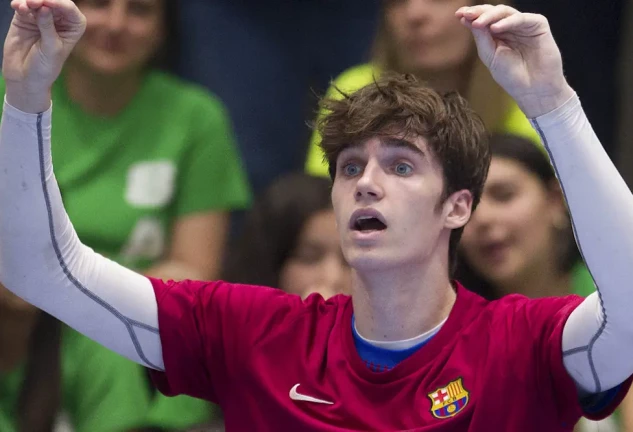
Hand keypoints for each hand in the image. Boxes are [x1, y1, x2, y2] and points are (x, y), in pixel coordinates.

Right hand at [3, 0, 85, 112]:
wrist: (25, 77)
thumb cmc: (45, 67)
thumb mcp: (51, 48)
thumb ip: (48, 27)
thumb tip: (44, 7)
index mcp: (73, 26)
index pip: (68, 8)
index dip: (58, 3)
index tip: (48, 4)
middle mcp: (59, 19)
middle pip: (53, 1)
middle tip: (34, 3)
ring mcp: (41, 17)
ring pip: (37, 1)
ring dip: (30, 0)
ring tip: (25, 6)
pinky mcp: (24, 18)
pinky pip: (23, 6)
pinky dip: (20, 4)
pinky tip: (18, 7)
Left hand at [456, 5, 574, 117]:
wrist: (533, 90)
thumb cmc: (512, 76)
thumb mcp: (490, 56)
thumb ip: (481, 37)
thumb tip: (467, 19)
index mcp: (498, 34)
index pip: (484, 19)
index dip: (472, 15)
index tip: (458, 15)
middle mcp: (511, 26)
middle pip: (493, 12)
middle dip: (479, 12)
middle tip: (467, 15)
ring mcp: (524, 25)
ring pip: (506, 12)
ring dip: (490, 16)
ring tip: (477, 23)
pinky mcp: (538, 25)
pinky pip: (521, 19)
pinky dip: (507, 22)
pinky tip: (495, 28)